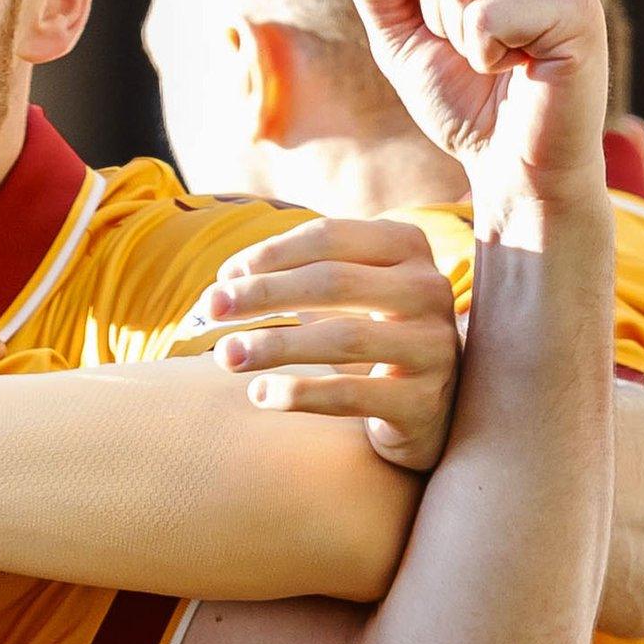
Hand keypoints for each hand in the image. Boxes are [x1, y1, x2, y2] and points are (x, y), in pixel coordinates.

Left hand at [201, 218, 459, 470]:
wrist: (428, 406)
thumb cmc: (368, 331)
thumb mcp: (340, 293)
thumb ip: (289, 278)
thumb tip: (224, 284)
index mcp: (407, 247)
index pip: (329, 236)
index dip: (269, 253)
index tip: (223, 277)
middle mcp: (429, 289)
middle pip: (333, 281)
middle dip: (263, 293)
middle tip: (210, 308)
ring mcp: (433, 347)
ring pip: (344, 337)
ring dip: (274, 345)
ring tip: (226, 355)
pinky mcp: (424, 402)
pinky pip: (353, 395)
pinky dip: (299, 394)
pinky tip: (259, 394)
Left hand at [346, 0, 608, 202]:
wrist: (507, 162)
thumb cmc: (460, 92)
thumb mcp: (393, 26)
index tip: (453, 23)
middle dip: (436, 12)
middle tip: (478, 47)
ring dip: (461, 36)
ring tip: (500, 58)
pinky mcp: (581, 9)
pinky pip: (486, 17)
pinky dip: (484, 55)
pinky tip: (520, 68)